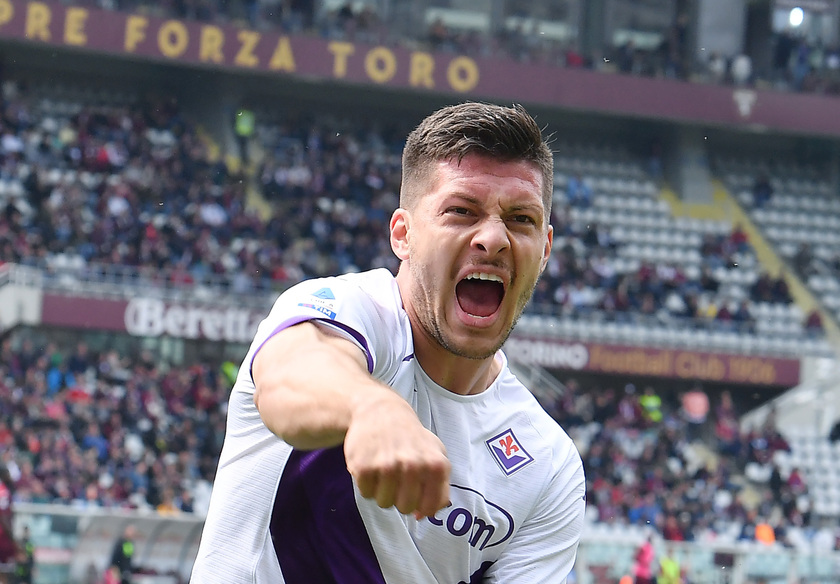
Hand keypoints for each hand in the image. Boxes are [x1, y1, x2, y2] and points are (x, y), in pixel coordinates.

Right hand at [344, 394, 450, 518]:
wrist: (381, 411)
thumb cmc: (412, 438)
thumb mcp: (436, 455)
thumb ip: (439, 489)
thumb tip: (423, 515)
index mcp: (435, 465)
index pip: (429, 508)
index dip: (420, 504)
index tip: (416, 490)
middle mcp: (413, 466)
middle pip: (405, 508)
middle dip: (400, 496)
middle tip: (397, 475)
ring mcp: (387, 466)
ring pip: (384, 503)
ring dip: (382, 490)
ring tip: (384, 467)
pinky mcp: (363, 466)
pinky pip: (366, 494)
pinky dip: (367, 484)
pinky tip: (372, 463)